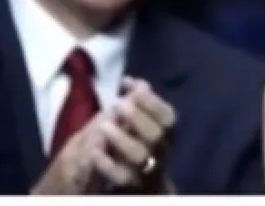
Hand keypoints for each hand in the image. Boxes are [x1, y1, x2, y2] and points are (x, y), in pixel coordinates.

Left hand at [32, 77, 176, 193]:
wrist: (144, 181)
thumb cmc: (139, 140)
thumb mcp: (142, 118)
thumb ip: (139, 99)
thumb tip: (130, 81)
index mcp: (168, 133)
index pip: (168, 117)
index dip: (152, 101)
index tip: (133, 88)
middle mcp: (161, 150)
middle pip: (156, 135)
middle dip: (137, 117)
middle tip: (118, 104)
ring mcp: (146, 169)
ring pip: (139, 156)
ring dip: (122, 139)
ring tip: (103, 126)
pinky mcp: (129, 183)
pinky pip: (120, 175)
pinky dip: (107, 163)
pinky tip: (95, 150)